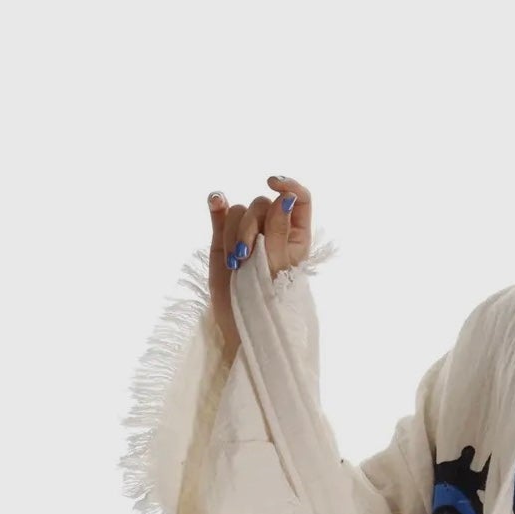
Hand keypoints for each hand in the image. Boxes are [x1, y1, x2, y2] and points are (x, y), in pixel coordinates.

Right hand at [207, 176, 312, 356]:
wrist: (241, 329)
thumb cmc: (268, 304)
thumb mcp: (277, 268)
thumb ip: (279, 231)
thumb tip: (286, 197)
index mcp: (296, 237)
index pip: (299, 198)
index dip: (288, 186)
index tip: (273, 184)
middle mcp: (273, 231)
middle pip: (262, 204)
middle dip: (251, 226)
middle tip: (246, 256)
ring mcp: (248, 235)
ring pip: (239, 211)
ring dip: (234, 233)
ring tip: (235, 264)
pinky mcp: (224, 240)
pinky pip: (221, 212)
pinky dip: (217, 204)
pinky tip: (215, 201)